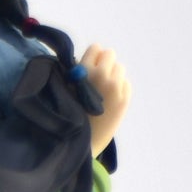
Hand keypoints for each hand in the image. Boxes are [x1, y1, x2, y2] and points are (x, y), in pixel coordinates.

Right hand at [80, 44, 130, 158]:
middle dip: (104, 63)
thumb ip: (78, 70)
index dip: (92, 57)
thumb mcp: (65, 89)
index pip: (96, 48)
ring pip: (120, 68)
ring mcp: (115, 88)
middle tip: (97, 78)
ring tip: (102, 92)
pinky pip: (126, 83)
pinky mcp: (124, 99)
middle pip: (110, 54)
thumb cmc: (70, 114)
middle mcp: (101, 76)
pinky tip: (109, 101)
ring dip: (113, 75)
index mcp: (84, 71)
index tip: (88, 68)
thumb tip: (92, 57)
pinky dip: (120, 88)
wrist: (82, 143)